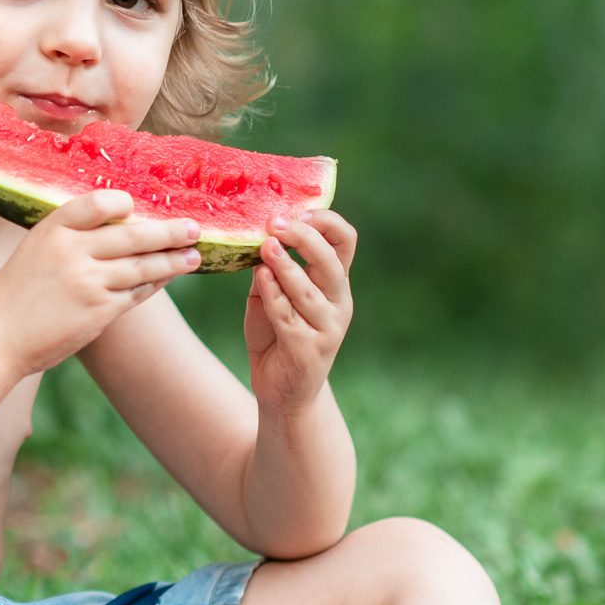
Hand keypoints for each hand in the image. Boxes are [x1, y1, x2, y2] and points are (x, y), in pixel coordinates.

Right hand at [0, 191, 201, 374]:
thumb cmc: (17, 293)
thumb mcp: (36, 250)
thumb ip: (71, 236)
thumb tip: (120, 224)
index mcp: (53, 228)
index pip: (100, 203)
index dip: (125, 204)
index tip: (140, 208)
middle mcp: (72, 250)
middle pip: (134, 235)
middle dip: (169, 232)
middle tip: (194, 228)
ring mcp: (87, 281)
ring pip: (143, 265)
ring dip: (174, 260)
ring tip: (194, 256)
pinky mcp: (99, 311)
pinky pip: (137, 293)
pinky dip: (156, 284)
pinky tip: (168, 278)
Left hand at [244, 210, 355, 413]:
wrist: (283, 392)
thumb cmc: (277, 336)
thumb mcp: (272, 296)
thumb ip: (271, 270)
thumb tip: (260, 236)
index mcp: (334, 282)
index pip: (345, 241)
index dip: (326, 221)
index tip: (296, 212)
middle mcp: (338, 302)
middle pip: (330, 261)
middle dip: (304, 238)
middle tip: (274, 223)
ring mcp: (327, 328)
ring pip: (309, 289)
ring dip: (286, 265)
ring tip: (266, 246)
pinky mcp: (309, 350)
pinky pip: (289, 316)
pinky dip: (274, 294)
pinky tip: (260, 277)